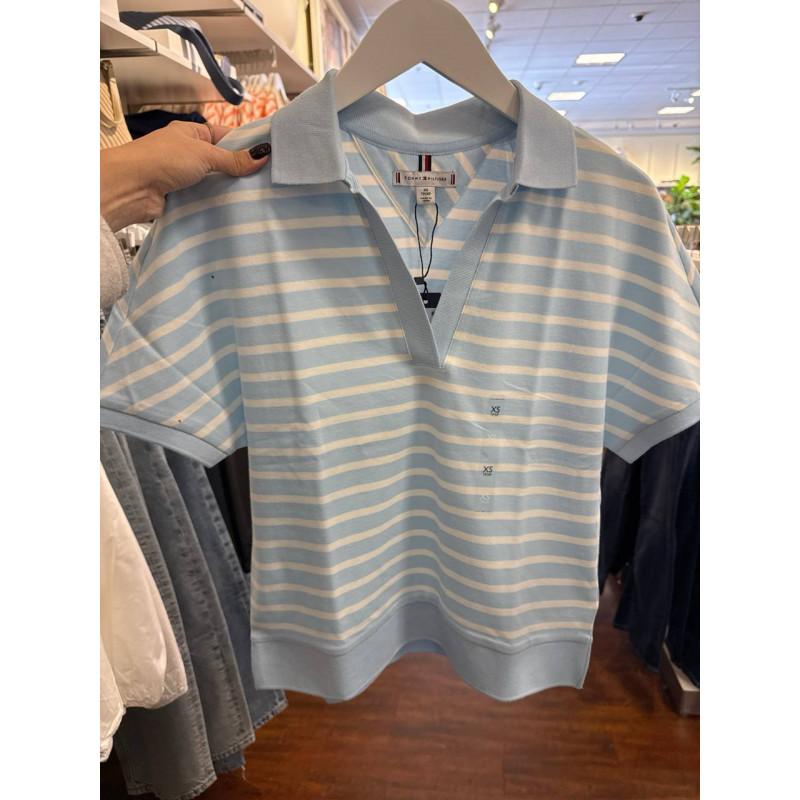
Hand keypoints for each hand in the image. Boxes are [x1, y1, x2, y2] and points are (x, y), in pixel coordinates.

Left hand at [100, 121, 269, 231]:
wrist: (131, 188)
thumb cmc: (161, 160)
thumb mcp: (204, 154)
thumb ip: (234, 159)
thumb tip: (262, 156)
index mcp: (191, 134)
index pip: (225, 136)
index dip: (245, 144)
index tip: (267, 155)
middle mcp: (188, 153)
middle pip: (222, 162)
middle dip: (240, 170)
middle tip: (266, 180)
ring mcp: (184, 176)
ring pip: (214, 182)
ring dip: (228, 189)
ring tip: (256, 196)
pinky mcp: (182, 198)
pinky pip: (206, 199)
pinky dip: (217, 203)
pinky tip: (235, 209)